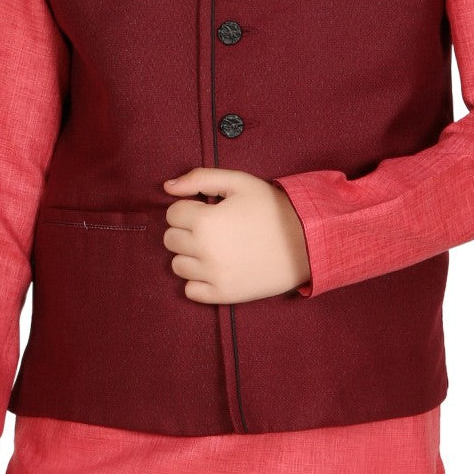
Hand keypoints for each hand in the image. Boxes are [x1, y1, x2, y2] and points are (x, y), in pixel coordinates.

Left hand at [160, 167, 309, 302]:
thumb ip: (199, 178)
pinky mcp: (223, 295)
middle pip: (171, 239)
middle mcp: (204, 250)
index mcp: (205, 220)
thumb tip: (167, 187)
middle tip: (213, 228)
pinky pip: (190, 291)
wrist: (306, 243)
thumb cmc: (272, 209)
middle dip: (187, 231)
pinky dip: (198, 281)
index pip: (172, 214)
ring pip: (177, 265)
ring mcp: (213, 276)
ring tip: (216, 247)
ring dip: (190, 255)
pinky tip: (217, 268)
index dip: (189, 208)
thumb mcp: (239, 182)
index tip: (209, 210)